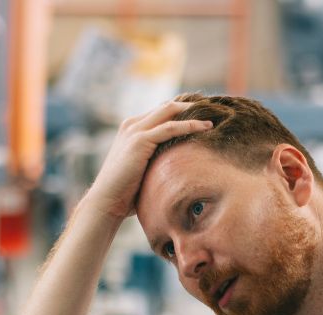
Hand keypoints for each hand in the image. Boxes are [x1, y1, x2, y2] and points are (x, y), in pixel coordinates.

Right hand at [83, 99, 212, 219]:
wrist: (107, 201)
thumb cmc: (126, 193)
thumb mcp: (144, 170)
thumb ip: (157, 162)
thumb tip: (179, 170)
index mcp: (133, 129)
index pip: (162, 112)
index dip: (184, 111)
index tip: (206, 114)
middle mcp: (133, 124)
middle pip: (168, 106)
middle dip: (192, 105)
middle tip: (214, 109)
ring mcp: (135, 130)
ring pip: (170, 111)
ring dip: (194, 111)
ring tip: (215, 115)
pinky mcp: (140, 140)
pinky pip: (170, 127)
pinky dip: (190, 125)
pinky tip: (206, 127)